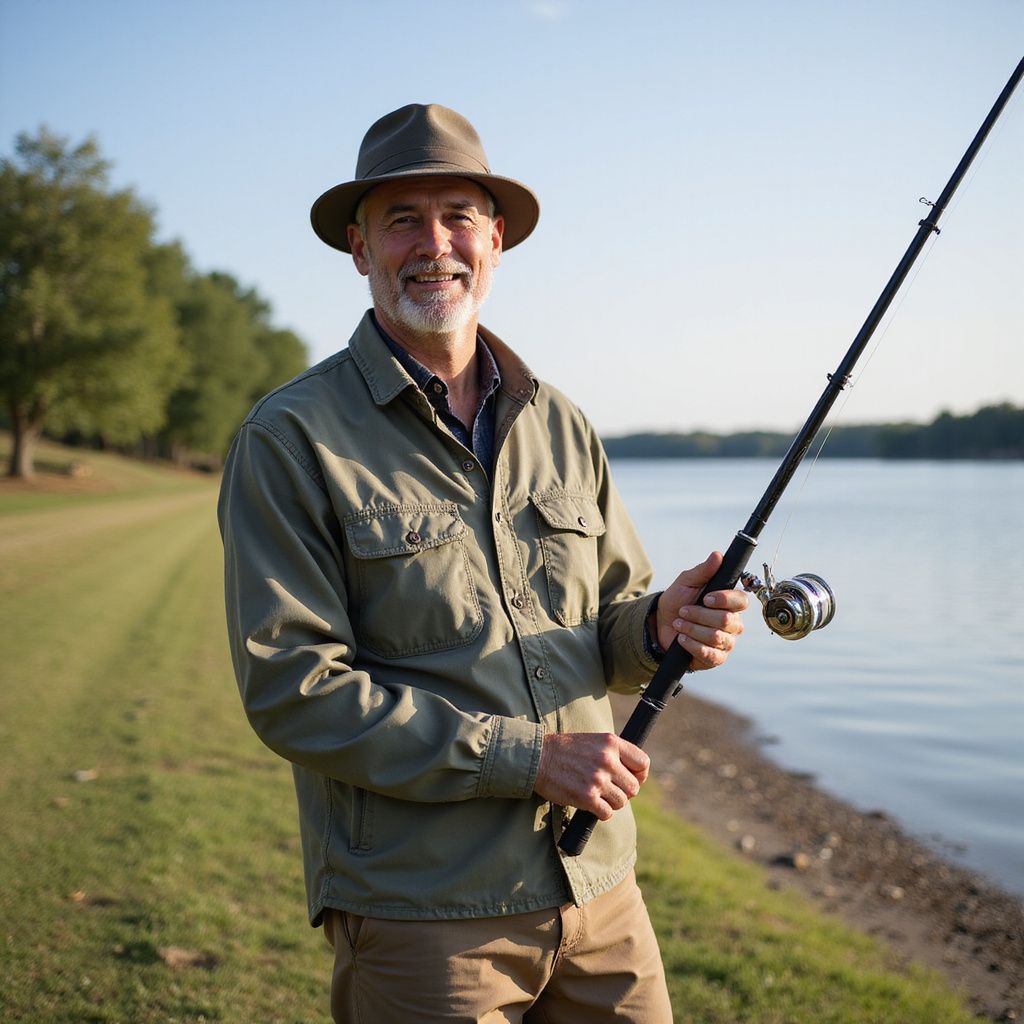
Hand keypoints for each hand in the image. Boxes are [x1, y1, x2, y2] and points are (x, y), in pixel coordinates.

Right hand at [533, 732, 649, 819]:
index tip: (632, 778)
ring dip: (611, 803)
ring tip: (598, 796)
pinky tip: (591, 804)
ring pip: (622, 802)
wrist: (537, 757)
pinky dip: (601, 812)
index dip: (640, 774)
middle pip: (634, 787)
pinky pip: (607, 813)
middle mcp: (607, 760)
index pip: (643, 763)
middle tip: (610, 790)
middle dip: (624, 792)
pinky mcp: (587, 797)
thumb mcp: (593, 740)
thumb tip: (633, 773)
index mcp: (611, 742)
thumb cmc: (564, 749)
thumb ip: (613, 752)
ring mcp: (598, 779)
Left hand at [652, 551, 748, 669]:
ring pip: (716, 637)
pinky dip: (692, 645)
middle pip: (726, 621)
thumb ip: (703, 570)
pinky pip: (710, 655)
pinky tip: (682, 639)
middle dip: (699, 615)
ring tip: (679, 623)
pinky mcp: (716, 658)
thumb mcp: (686, 582)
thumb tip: (718, 555)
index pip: (741, 601)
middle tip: (683, 611)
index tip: (705, 598)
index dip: (724, 600)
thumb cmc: (677, 600)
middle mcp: (733, 623)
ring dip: (692, 629)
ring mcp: (726, 642)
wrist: (661, 624)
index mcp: (730, 603)